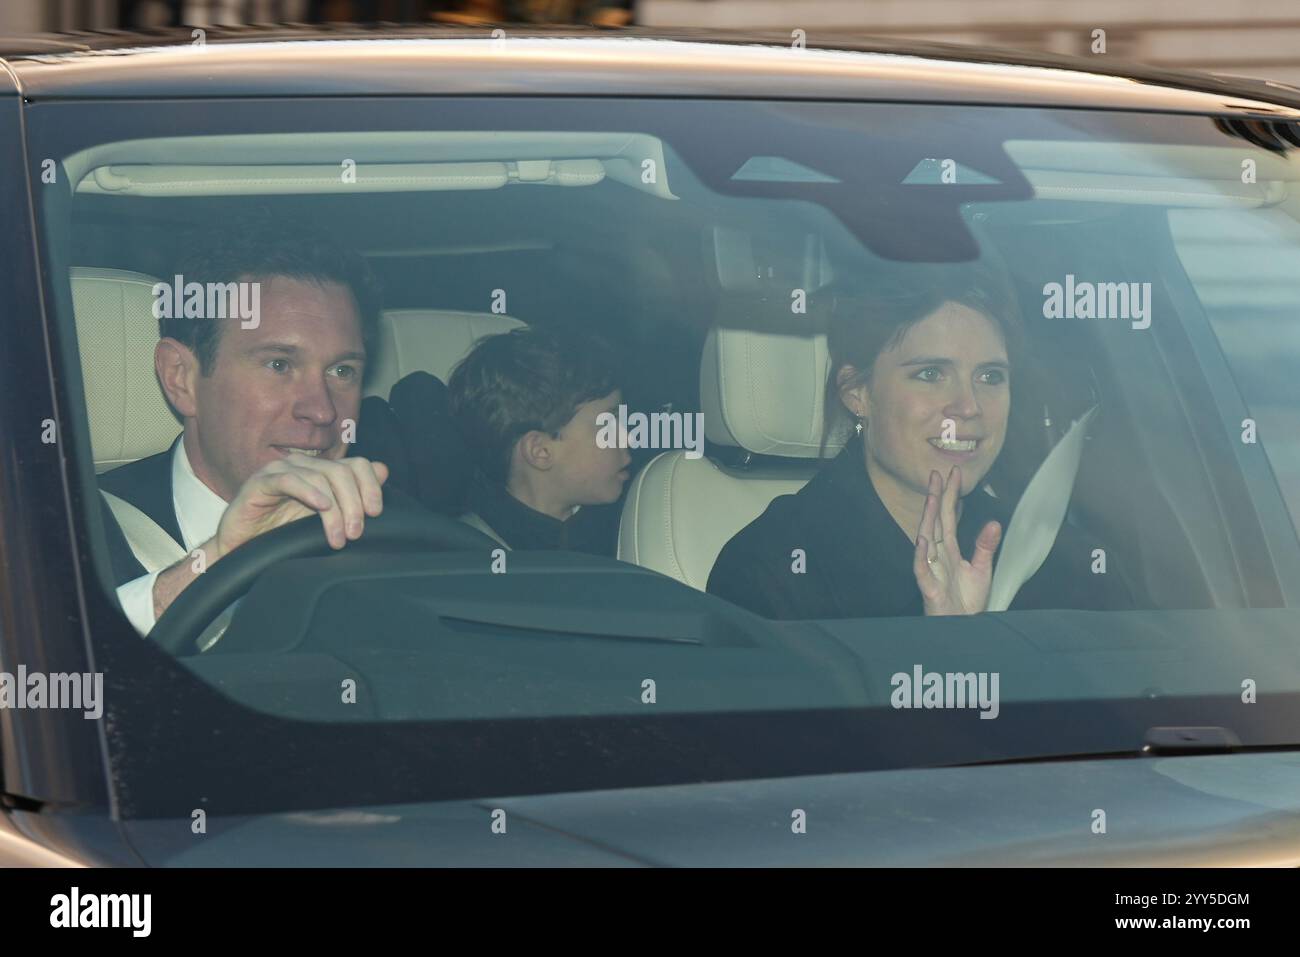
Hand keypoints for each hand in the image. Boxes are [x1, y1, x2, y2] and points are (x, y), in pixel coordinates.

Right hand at [212, 453, 389, 559]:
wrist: (243, 549)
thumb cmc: (282, 533)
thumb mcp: (325, 518)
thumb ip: (353, 496)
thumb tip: (383, 470)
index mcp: (321, 472)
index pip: (356, 465)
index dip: (370, 485)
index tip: (375, 513)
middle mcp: (303, 466)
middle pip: (341, 472)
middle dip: (354, 503)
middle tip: (356, 533)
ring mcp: (280, 471)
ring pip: (320, 478)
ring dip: (335, 510)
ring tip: (337, 537)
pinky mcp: (260, 482)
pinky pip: (289, 480)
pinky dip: (309, 492)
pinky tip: (321, 507)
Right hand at [912, 466, 1001, 615]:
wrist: (963, 626)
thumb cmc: (967, 601)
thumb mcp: (981, 569)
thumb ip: (985, 546)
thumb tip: (994, 523)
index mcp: (949, 550)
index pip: (949, 517)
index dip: (951, 496)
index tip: (954, 474)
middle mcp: (938, 555)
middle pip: (935, 522)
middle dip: (936, 498)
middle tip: (937, 474)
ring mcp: (932, 569)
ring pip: (926, 539)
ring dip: (928, 518)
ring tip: (932, 498)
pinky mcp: (929, 587)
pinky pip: (922, 569)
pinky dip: (922, 555)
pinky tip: (923, 540)